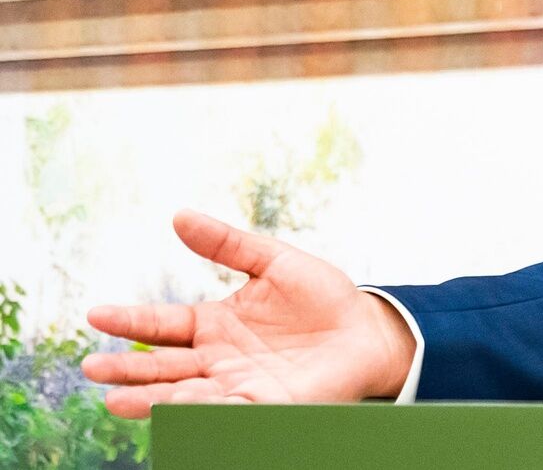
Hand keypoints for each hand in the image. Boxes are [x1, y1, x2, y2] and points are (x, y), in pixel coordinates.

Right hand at [82, 210, 416, 417]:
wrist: (365, 329)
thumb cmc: (322, 296)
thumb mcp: (274, 261)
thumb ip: (227, 243)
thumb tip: (178, 215)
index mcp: (215, 324)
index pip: (162, 324)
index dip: (130, 319)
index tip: (96, 314)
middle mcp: (217, 359)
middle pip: (163, 365)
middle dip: (126, 369)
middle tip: (92, 366)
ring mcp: (236, 385)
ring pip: (184, 394)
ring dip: (150, 398)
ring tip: (114, 400)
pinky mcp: (262, 406)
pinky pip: (224, 412)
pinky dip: (198, 411)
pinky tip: (175, 407)